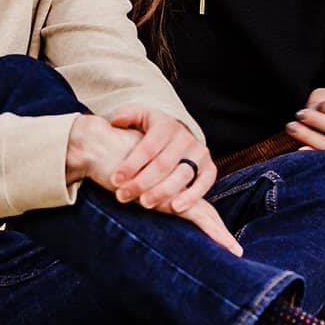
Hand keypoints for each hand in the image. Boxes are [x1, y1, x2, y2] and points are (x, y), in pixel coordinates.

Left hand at [108, 106, 241, 256]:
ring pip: (182, 175)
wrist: (178, 135)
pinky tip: (175, 207)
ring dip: (162, 192)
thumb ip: (127, 116)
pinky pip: (205, 183)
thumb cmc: (152, 131)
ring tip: (144, 203)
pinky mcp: (209, 167)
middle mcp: (185, 138)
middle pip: (162, 164)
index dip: (131, 165)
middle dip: (141, 183)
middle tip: (123, 196)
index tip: (115, 180)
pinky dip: (192, 196)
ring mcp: (199, 153)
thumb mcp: (139, 117)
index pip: (147, 148)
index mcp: (165, 126)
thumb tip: (116, 122)